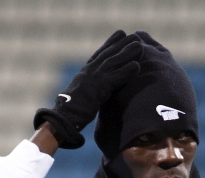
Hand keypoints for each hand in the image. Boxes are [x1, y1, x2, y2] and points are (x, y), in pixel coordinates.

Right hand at [34, 30, 142, 148]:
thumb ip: (89, 90)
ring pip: (113, 62)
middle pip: (108, 54)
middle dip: (121, 44)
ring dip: (127, 54)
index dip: (110, 43)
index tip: (120, 34)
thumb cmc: (70, 111)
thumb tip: (95, 92)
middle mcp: (89, 72)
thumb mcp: (80, 96)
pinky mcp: (99, 89)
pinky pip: (115, 78)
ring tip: (140, 47)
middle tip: (134, 36)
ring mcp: (94, 79)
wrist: (64, 116)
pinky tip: (137, 67)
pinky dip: (126, 72)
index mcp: (85, 73)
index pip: (99, 54)